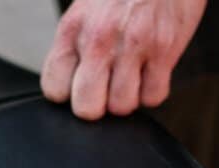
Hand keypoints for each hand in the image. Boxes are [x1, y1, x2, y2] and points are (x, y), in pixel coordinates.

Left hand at [41, 0, 205, 119]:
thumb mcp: (85, 10)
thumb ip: (74, 46)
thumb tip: (69, 88)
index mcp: (73, 29)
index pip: (54, 89)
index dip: (68, 95)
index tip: (78, 87)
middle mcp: (99, 39)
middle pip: (87, 108)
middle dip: (97, 107)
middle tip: (105, 92)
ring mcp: (133, 46)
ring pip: (122, 107)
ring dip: (127, 98)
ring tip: (131, 77)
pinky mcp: (164, 50)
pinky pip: (154, 97)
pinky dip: (153, 91)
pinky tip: (150, 72)